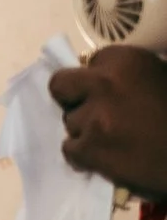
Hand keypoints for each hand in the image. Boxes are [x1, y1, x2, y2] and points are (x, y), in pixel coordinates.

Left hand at [51, 45, 166, 200]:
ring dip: (86, 131)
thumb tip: (95, 79)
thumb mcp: (159, 79)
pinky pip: (70, 149)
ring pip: (69, 121)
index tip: (109, 94)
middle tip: (94, 113)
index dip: (96, 80)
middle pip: (62, 87)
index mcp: (126, 60)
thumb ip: (126, 77)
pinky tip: (107, 158)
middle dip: (74, 99)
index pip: (88, 64)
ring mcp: (95, 117)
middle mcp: (104, 83)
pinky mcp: (91, 149)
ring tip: (114, 140)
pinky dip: (85, 156)